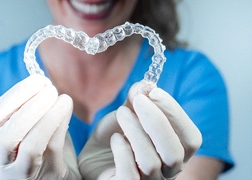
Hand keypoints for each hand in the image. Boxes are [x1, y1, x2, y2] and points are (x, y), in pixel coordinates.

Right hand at [0, 74, 80, 179]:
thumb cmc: (41, 152)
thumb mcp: (27, 132)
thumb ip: (29, 113)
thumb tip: (43, 84)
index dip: (14, 96)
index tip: (36, 79)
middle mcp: (2, 163)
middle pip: (7, 134)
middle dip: (29, 106)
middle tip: (49, 87)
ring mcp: (23, 174)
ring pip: (30, 145)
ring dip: (47, 116)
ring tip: (62, 98)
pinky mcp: (48, 176)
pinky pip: (52, 149)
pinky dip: (60, 125)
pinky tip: (66, 108)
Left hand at [78, 81, 201, 178]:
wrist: (93, 158)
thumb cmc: (116, 137)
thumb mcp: (127, 114)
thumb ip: (137, 100)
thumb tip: (145, 85)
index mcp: (174, 153)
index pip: (190, 138)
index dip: (175, 114)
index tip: (154, 92)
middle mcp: (167, 172)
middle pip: (175, 152)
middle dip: (157, 120)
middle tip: (137, 100)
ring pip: (151, 162)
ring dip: (136, 131)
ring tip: (121, 113)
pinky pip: (130, 175)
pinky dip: (123, 152)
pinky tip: (115, 138)